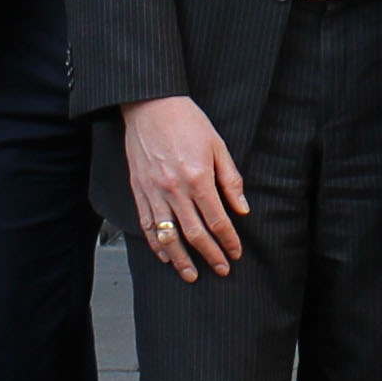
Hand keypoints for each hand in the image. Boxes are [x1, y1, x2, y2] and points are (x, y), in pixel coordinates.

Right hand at [123, 95, 247, 279]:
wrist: (150, 105)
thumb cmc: (187, 121)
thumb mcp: (217, 145)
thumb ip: (230, 180)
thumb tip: (242, 208)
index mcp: (198, 178)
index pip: (217, 220)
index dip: (228, 240)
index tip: (235, 253)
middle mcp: (175, 190)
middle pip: (194, 234)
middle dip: (210, 255)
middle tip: (221, 269)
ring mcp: (154, 192)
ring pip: (168, 236)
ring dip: (181, 259)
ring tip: (191, 275)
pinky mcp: (139, 190)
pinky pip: (147, 224)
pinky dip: (156, 245)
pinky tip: (165, 256)